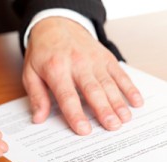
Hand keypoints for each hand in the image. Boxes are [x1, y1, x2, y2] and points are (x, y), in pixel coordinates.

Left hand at [22, 17, 143, 134]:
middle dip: (103, 109)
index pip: (67, 95)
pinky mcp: (106, 57)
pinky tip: (136, 101)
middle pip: (92, 90)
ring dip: (118, 102)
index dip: (75, 114)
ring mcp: (94, 60)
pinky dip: (129, 87)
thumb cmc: (42, 53)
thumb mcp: (30, 73)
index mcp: (56, 69)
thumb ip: (36, 96)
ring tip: (124, 119)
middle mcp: (77, 63)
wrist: (57, 25)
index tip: (84, 130)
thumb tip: (38, 118)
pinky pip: (120, 73)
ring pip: (108, 83)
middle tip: (112, 126)